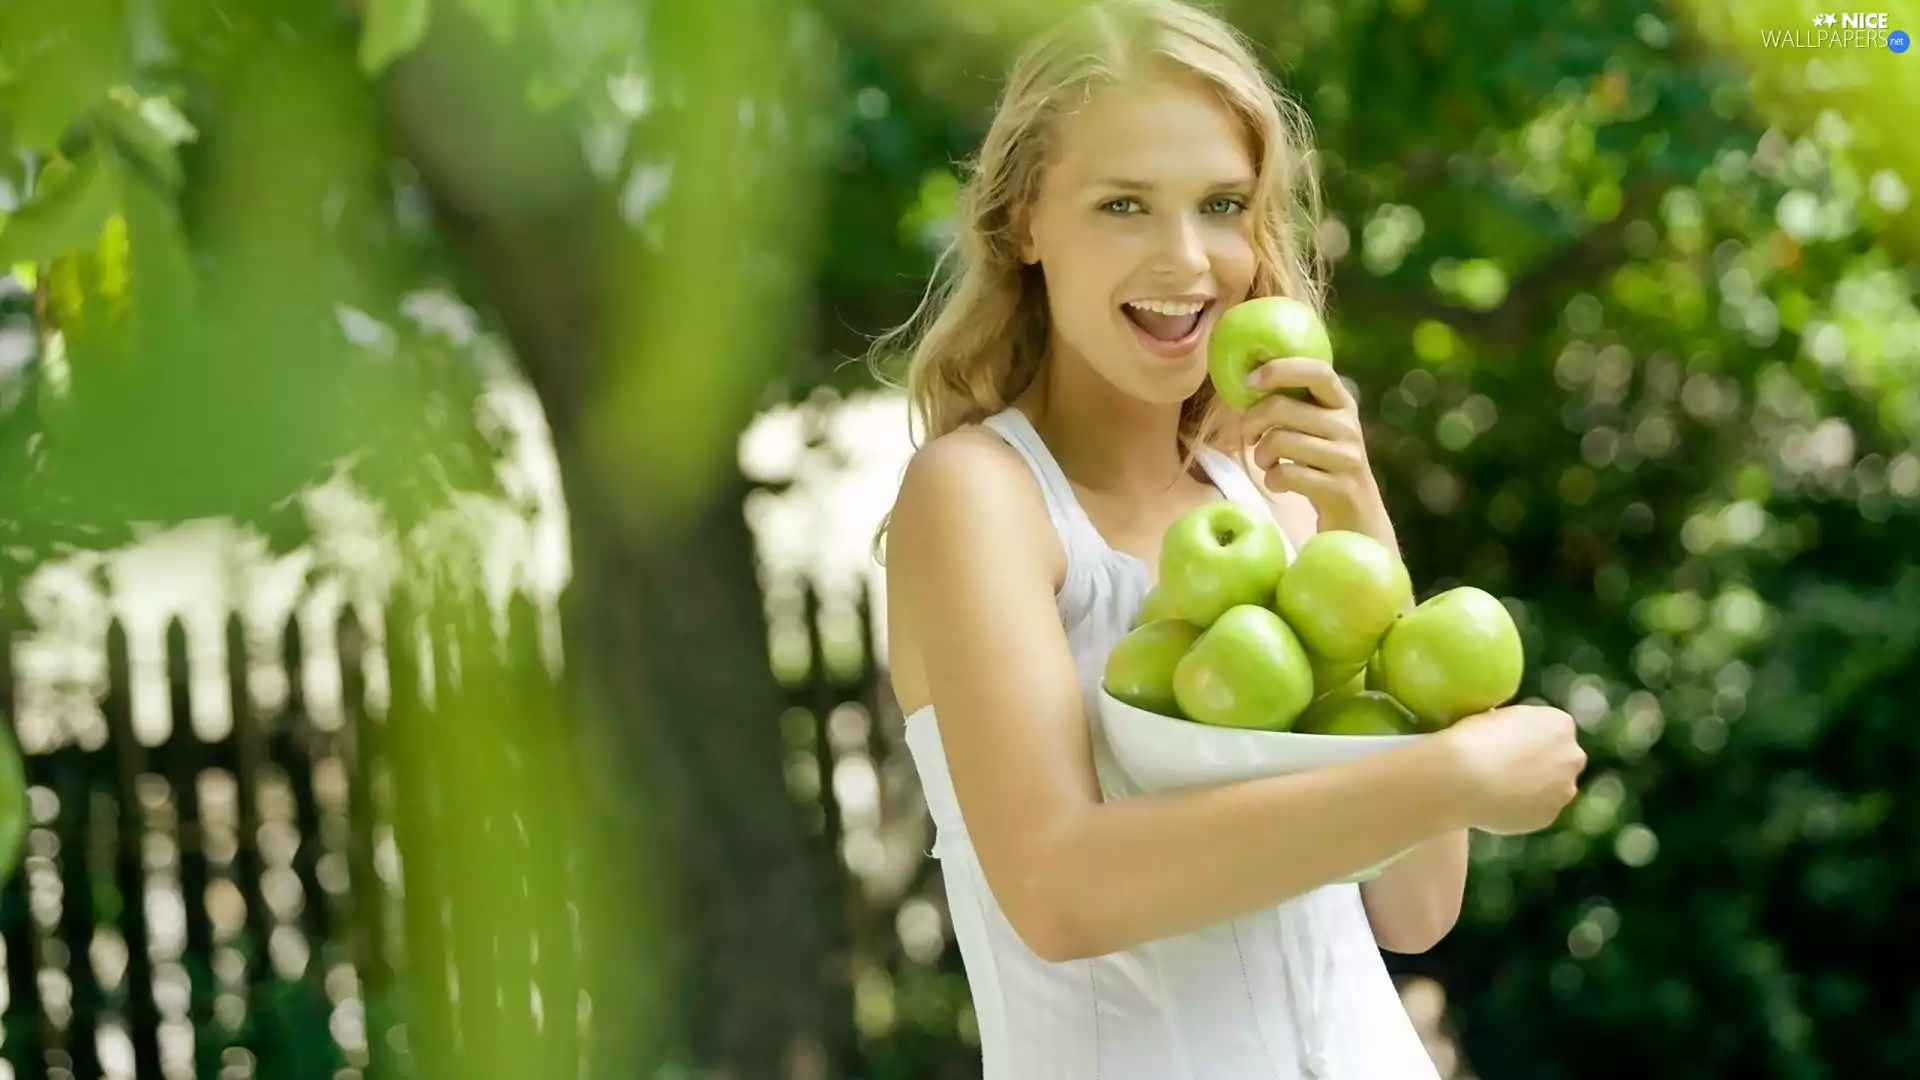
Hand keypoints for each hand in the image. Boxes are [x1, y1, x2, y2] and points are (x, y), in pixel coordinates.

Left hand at [1238, 358, 1382, 533]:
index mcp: (1343, 403)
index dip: (1279, 369)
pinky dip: (1272, 480)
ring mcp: (1346, 458)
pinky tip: (1279, 484)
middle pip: (1282, 406)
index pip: (1317, 370)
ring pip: (1279, 440)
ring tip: (1268, 465)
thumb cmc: (1326, 469)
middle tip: (1250, 437)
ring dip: (1261, 456)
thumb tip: (1248, 382)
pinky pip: (1286, 474)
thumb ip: (1295, 405)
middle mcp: (1348, 426)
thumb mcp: (1317, 430)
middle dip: (1251, 422)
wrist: (1359, 519)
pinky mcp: (1339, 488)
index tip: (1249, 381)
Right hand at [1436, 705, 1587, 835]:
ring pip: (1556, 789)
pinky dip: (1525, 809)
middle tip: (1512, 767)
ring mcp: (1564, 790)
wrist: (1464, 778)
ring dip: (1538, 789)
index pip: (1555, 729)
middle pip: (1564, 759)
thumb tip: (1516, 739)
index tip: (1513, 742)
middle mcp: (1571, 757)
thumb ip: (1520, 728)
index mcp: (1560, 724)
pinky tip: (1500, 805)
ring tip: (1504, 790)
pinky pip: (1539, 811)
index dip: (1533, 737)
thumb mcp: (1500, 716)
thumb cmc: (1475, 738)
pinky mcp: (1549, 817)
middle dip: (1546, 764)